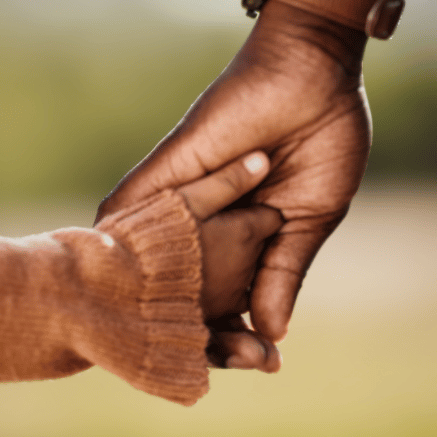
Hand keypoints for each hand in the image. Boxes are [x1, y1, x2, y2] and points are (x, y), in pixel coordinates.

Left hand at [96, 0, 369, 360]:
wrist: (314, 77)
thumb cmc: (324, 142)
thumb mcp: (311, 217)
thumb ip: (285, 269)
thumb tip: (273, 332)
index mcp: (246, 236)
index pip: (229, 294)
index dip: (237, 330)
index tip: (256, 360)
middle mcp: (209, 221)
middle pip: (186, 285)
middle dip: (198, 326)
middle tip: (218, 357)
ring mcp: (186, 195)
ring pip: (151, 255)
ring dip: (153, 295)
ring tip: (151, 338)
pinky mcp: (171, 167)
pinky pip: (132, 207)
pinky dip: (121, 244)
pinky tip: (111, 284)